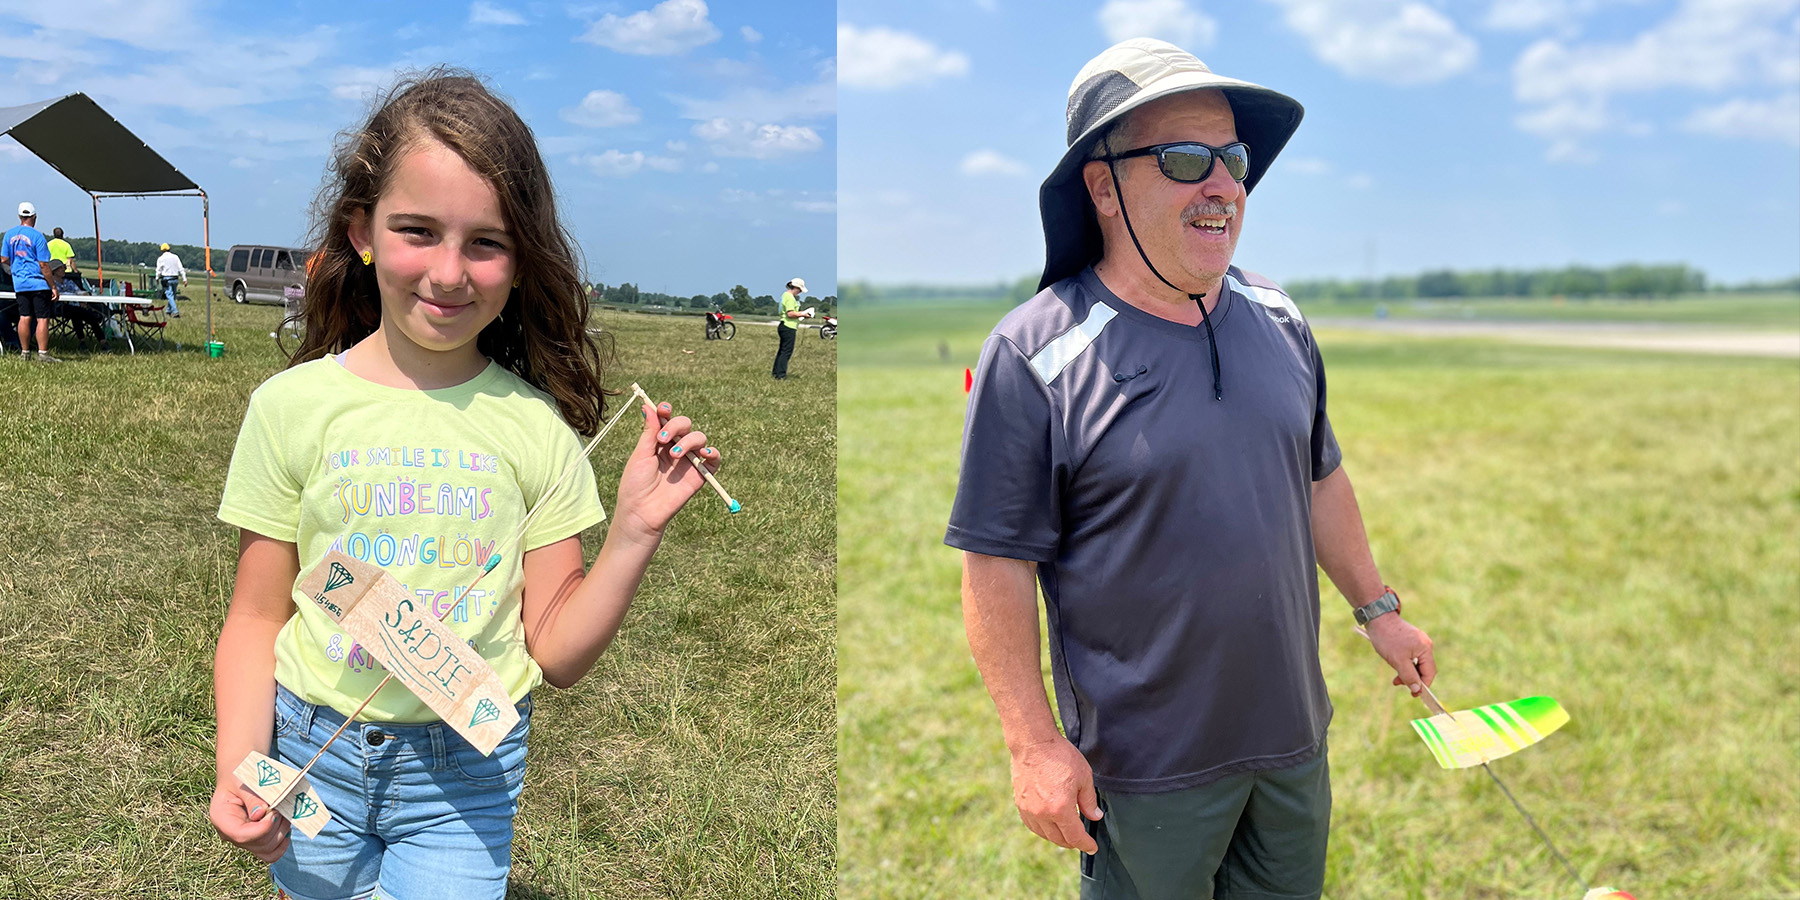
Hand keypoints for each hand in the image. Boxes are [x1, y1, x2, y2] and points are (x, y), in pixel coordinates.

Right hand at [209, 780, 289, 863]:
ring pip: (267, 850)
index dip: (262, 828)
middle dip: (275, 827)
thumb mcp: (243, 781)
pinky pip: (270, 853)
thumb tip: (259, 815)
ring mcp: (243, 840)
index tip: (275, 812)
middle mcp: (230, 834)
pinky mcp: (255, 841)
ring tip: (283, 813)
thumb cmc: (240, 776)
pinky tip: (285, 827)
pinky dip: (282, 843)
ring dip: (281, 832)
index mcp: (221, 819)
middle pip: (257, 845)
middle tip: (281, 808)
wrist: (238, 777)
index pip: (241, 836)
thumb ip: (251, 797)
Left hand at [611, 401, 721, 542]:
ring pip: (699, 437)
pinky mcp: (699, 475)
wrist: (642, 512)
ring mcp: (688, 461)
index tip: (663, 409)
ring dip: (689, 440)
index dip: (667, 411)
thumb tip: (648, 407)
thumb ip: (649, 432)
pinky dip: (713, 452)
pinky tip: (704, 453)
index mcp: (658, 442)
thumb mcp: (640, 455)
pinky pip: (713, 459)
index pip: (667, 420)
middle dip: (676, 426)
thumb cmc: (635, 485)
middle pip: (685, 425)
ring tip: (675, 455)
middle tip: (663, 440)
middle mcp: (675, 448)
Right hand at [1009, 736, 1102, 852]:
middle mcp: (1043, 814)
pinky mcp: (1020, 804)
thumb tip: (1094, 816)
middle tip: (1081, 840)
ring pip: (1044, 834)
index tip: (1092, 847)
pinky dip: (1043, 830)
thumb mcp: (1084, 777)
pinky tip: (1049, 825)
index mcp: (1061, 809)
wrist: (1033, 743)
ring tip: (1066, 833)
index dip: (1085, 844)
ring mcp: (1029, 810)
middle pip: (1059, 839)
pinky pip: (1032, 825)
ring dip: (1057, 837)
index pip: (1075, 837)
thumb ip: (1089, 801)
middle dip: (1072, 842)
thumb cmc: (1060, 756)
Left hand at [1365, 613, 1435, 696]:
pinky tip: (1395, 664)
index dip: (1423, 685)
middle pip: (1423, 668)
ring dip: (1406, 672)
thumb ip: (1409, 676)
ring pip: (1416, 663)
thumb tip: (1418, 690)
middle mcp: (1425, 645)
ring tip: (1394, 676)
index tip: (1414, 694)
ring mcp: (1418, 642)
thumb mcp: (1398, 661)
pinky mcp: (1410, 640)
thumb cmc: (1388, 638)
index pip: (1430, 672)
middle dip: (1412, 678)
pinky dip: (1404, 663)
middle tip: (1398, 683)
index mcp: (1426, 649)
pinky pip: (1411, 657)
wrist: (1377, 618)